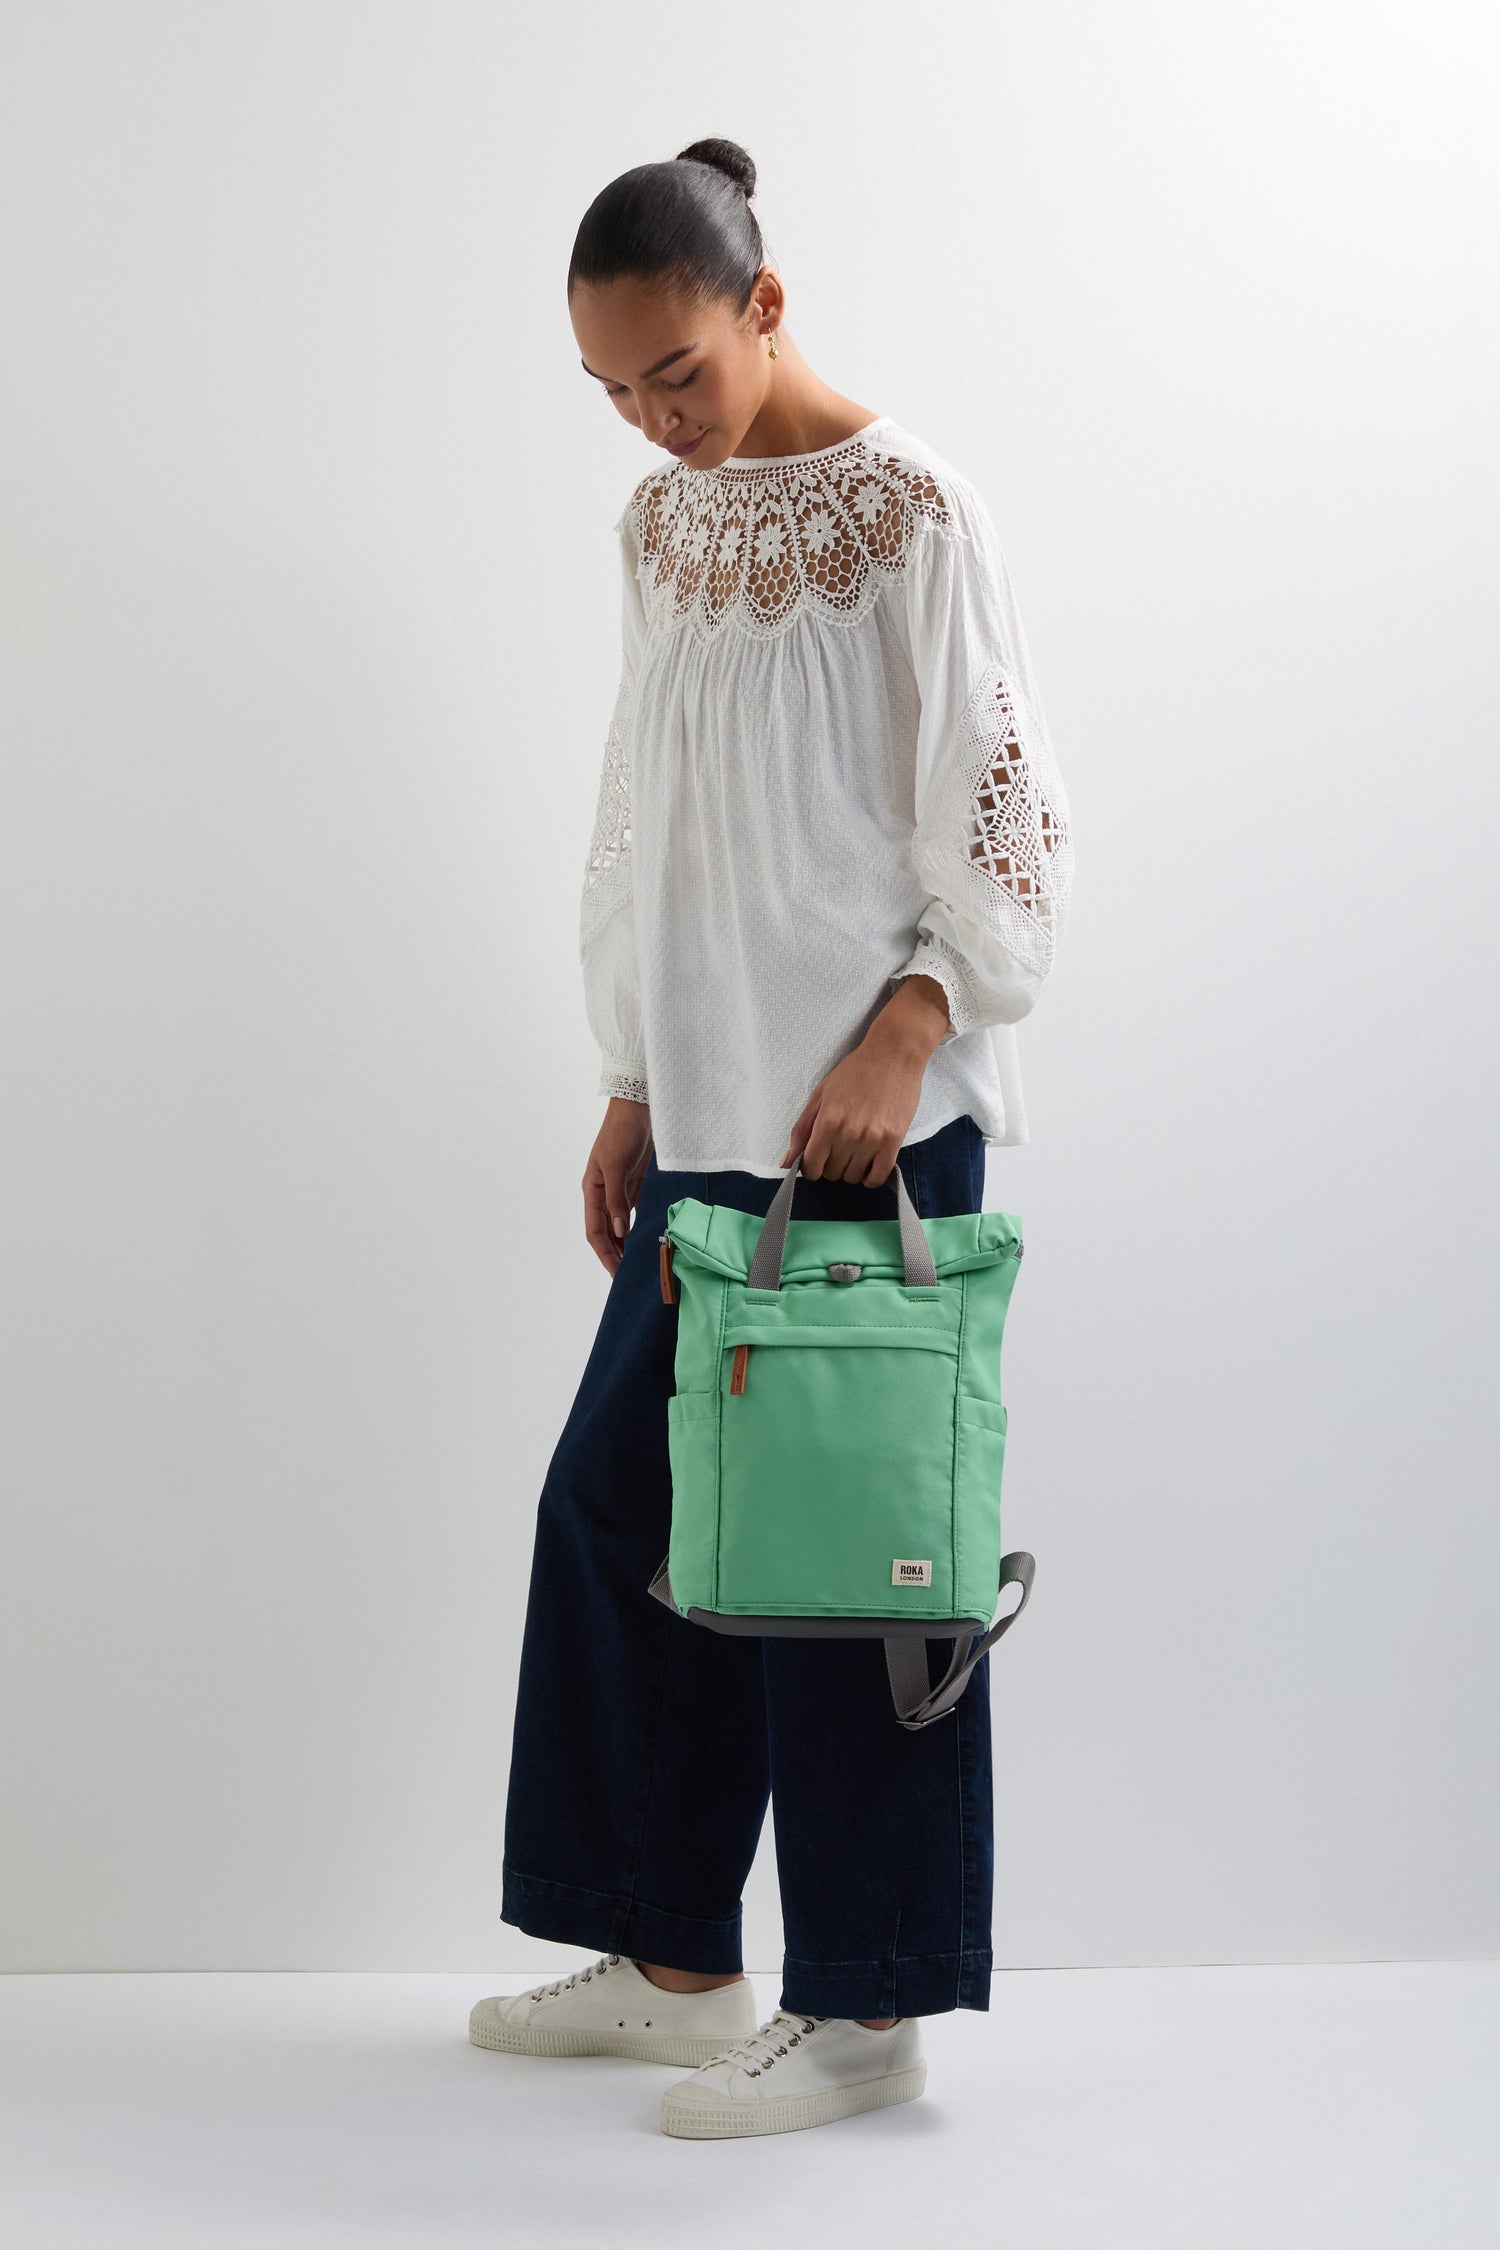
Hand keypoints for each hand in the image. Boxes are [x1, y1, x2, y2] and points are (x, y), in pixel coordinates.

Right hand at [583, 1098, 653, 1275]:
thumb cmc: (621, 1132)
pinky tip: (650, 1238)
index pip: (594, 1230)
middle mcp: (604, 1194)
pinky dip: (641, 1226)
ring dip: (629, 1243)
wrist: (639, 1108)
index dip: (604, 1253)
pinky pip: (637, 1212)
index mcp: (592, 1190)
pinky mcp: (637, 1184)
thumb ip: (616, 1199)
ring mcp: (621, 1189)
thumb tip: (618, 1231)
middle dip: (615, 1254)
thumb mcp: (615, 1165)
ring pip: (621, 1225)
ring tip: (641, 1263)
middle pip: (607, 1232)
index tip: (615, 1272)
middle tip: (629, 1275)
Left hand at [778, 976, 950, 1185]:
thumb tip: (786, 1163)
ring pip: (854, 1177)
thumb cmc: (855, 1071)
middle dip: (830, 1165)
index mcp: (827, 1122)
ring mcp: (873, 1139)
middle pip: (832, 1173)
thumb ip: (802, 1130)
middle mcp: (849, 1134)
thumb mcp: (820, 1094)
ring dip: (851, 1170)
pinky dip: (870, 1178)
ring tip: (854, 1151)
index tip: (817, 1158)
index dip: (811, 1167)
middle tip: (837, 1148)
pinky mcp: (894, 1141)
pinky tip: (868, 1166)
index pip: (812, 1167)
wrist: (893, 1055)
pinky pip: (878, 1176)